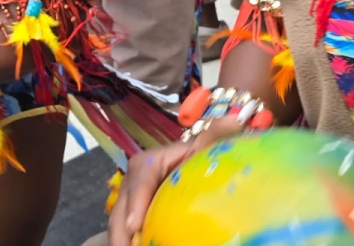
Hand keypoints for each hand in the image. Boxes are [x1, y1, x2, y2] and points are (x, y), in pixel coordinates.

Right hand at [108, 118, 242, 245]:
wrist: (184, 172)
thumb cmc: (192, 162)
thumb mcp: (200, 150)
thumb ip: (213, 138)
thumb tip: (234, 121)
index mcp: (148, 164)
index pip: (140, 180)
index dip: (135, 202)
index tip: (134, 224)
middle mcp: (133, 182)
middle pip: (122, 207)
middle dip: (121, 231)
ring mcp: (129, 202)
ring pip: (118, 223)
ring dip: (122, 240)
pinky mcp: (132, 216)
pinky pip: (125, 233)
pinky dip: (128, 242)